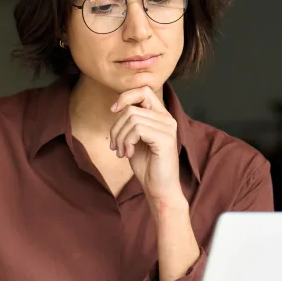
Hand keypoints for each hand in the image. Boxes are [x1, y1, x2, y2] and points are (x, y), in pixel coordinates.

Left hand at [110, 87, 184, 208]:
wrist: (159, 189)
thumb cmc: (147, 166)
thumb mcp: (135, 139)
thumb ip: (131, 123)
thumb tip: (117, 107)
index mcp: (162, 116)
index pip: (144, 91)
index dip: (125, 97)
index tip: (113, 110)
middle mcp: (167, 119)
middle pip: (132, 107)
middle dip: (116, 126)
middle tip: (114, 146)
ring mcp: (168, 128)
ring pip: (132, 118)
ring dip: (119, 137)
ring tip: (121, 152)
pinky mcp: (165, 139)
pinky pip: (137, 129)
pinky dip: (126, 142)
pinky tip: (128, 154)